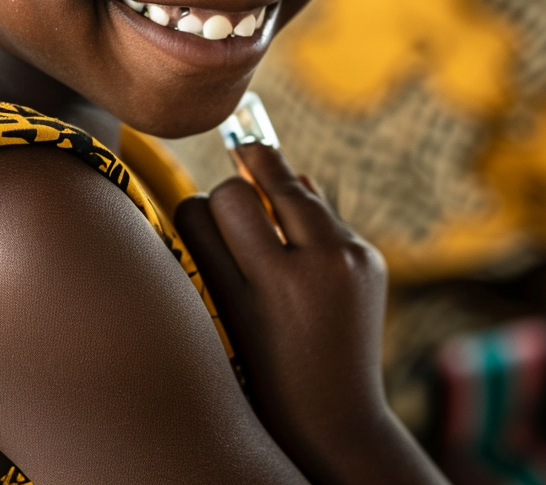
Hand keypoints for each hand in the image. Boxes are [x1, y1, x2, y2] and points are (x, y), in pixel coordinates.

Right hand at [175, 144, 409, 483]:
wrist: (334, 419)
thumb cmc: (259, 367)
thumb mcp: (222, 308)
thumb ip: (207, 242)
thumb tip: (208, 187)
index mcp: (279, 279)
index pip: (224, 197)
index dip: (207, 205)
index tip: (205, 220)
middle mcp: (326, 260)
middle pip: (272, 173)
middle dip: (247, 172)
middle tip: (234, 159)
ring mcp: (357, 256)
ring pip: (301, 185)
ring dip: (278, 194)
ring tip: (264, 220)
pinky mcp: (372, 257)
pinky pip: (325, 212)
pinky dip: (303, 220)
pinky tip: (295, 254)